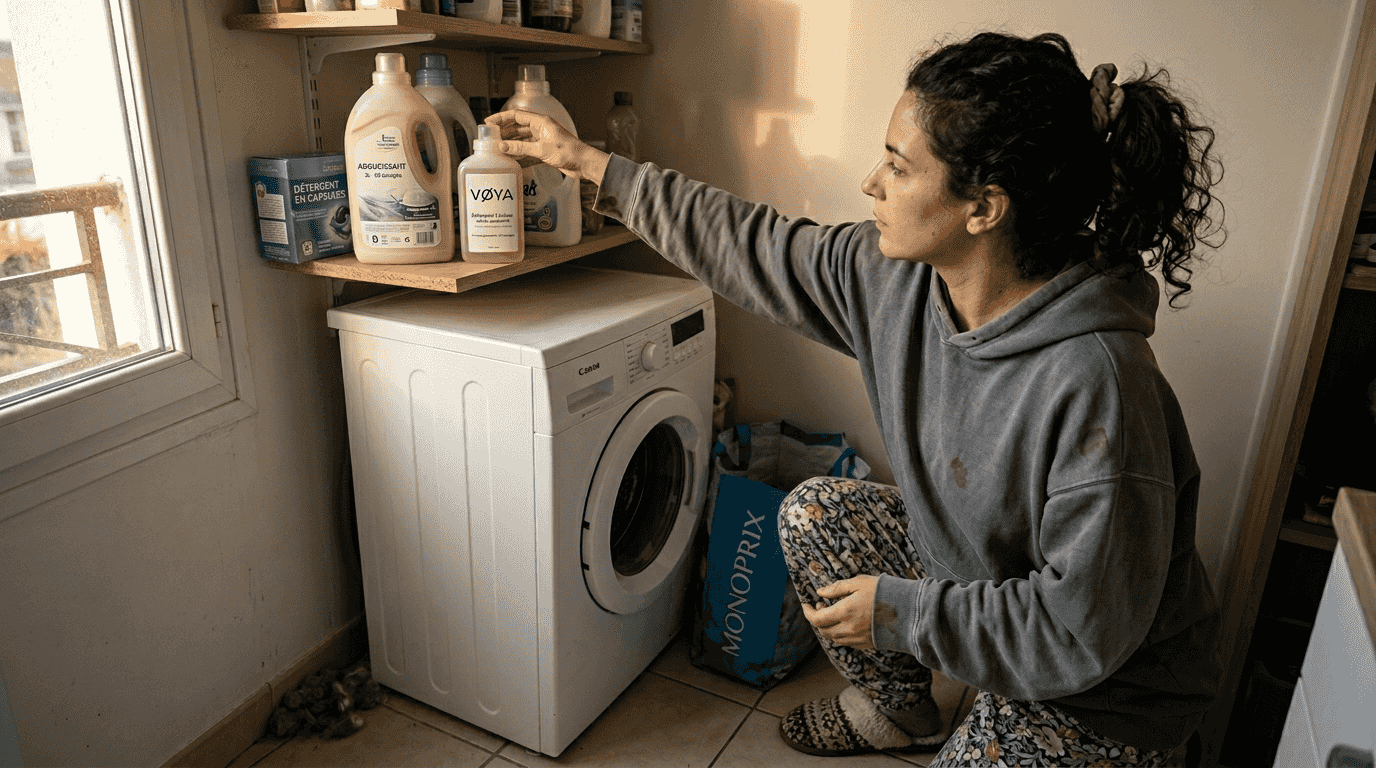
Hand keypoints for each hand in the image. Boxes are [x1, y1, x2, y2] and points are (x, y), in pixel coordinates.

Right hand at [484, 109, 610, 184]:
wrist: (584, 163)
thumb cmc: (568, 152)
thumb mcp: (541, 150)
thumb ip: (520, 148)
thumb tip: (502, 146)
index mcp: (540, 122)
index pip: (516, 115)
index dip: (501, 118)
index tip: (489, 123)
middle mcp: (541, 128)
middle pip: (517, 126)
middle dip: (504, 131)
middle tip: (490, 138)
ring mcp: (543, 138)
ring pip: (522, 138)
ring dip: (511, 143)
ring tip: (498, 149)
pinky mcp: (545, 149)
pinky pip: (528, 149)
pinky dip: (520, 153)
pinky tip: (512, 159)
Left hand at [801, 575, 878, 649]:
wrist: (910, 611)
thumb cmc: (885, 592)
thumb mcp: (859, 583)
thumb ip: (837, 588)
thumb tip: (819, 592)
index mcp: (845, 612)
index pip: (817, 619)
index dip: (808, 612)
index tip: (806, 604)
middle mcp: (849, 628)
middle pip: (823, 630)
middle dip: (817, 619)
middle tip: (821, 606)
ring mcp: (858, 639)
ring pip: (834, 638)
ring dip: (828, 627)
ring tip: (833, 613)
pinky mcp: (867, 644)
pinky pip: (846, 642)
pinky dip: (840, 633)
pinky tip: (846, 622)